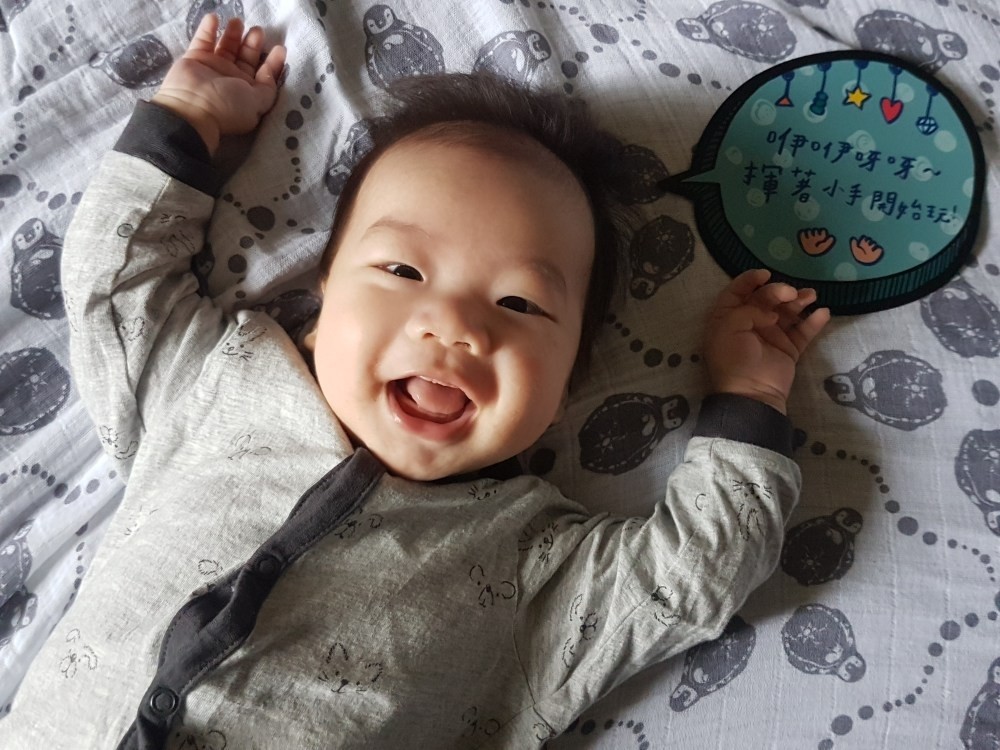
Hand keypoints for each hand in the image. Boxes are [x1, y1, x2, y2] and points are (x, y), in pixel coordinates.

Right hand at [152, 14, 285, 153]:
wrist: (192, 107)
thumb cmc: (228, 106)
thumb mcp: (258, 102)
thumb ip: (268, 88)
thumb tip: (269, 71)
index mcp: (248, 93)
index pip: (263, 75)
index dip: (273, 62)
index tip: (281, 48)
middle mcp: (231, 80)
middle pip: (245, 57)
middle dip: (253, 43)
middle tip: (258, 30)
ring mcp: (213, 68)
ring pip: (226, 46)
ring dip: (233, 34)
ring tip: (237, 21)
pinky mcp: (195, 58)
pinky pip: (203, 40)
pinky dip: (208, 28)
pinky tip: (214, 17)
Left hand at [703, 269, 829, 413]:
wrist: (751, 393)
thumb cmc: (733, 358)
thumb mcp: (729, 327)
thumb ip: (748, 310)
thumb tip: (772, 313)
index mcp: (727, 318)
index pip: (737, 292)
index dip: (750, 280)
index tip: (765, 274)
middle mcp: (749, 324)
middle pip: (765, 299)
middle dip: (778, 291)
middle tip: (789, 293)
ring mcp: (770, 336)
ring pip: (787, 312)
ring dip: (799, 301)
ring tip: (810, 296)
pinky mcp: (788, 349)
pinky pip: (803, 332)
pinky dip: (814, 322)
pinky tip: (824, 313)